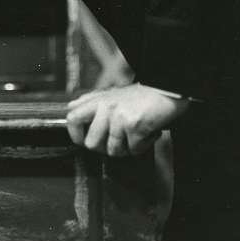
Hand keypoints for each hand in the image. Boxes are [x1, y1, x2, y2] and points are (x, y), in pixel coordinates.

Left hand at [66, 83, 189, 156]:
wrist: (168, 90)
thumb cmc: (142, 96)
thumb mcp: (112, 94)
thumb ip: (92, 102)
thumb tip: (71, 109)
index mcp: (99, 100)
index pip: (72, 118)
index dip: (75, 134)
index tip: (83, 141)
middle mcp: (106, 107)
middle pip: (91, 143)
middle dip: (105, 149)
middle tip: (117, 142)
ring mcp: (119, 116)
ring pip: (113, 150)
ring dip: (128, 148)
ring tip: (136, 135)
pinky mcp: (134, 125)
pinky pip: (133, 149)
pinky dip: (143, 145)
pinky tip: (148, 133)